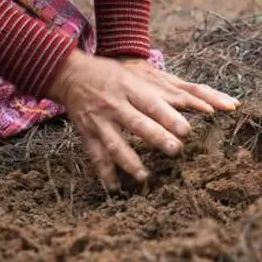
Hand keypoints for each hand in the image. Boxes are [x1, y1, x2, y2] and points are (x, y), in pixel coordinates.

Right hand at [47, 50, 218, 189]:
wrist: (72, 74)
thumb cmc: (111, 75)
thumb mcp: (134, 77)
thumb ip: (156, 93)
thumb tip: (190, 103)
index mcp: (130, 89)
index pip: (152, 104)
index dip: (169, 118)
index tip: (187, 130)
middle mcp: (115, 105)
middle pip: (138, 124)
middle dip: (157, 138)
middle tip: (176, 151)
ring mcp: (100, 120)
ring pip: (115, 144)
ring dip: (130, 162)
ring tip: (145, 176)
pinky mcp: (87, 133)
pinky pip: (96, 156)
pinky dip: (105, 173)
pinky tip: (115, 187)